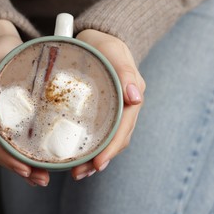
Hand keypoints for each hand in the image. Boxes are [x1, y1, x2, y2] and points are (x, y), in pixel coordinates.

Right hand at [0, 20, 49, 186]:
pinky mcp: (8, 116)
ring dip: (23, 165)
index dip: (7, 158)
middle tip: (41, 179)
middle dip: (18, 167)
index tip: (26, 169)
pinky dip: (24, 152)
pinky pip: (14, 138)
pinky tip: (38, 161)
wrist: (3, 42)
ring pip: (6, 148)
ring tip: (42, 177)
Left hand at [71, 29, 145, 179]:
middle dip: (101, 160)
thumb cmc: (103, 43)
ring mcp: (115, 110)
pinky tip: (77, 154)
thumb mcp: (113, 51)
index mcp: (130, 96)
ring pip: (109, 139)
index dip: (111, 148)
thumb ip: (125, 70)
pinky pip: (100, 132)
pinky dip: (91, 146)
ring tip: (77, 172)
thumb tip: (136, 97)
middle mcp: (125, 107)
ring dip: (95, 158)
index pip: (124, 128)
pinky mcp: (103, 110)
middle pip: (117, 139)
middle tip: (79, 174)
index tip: (97, 164)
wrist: (97, 38)